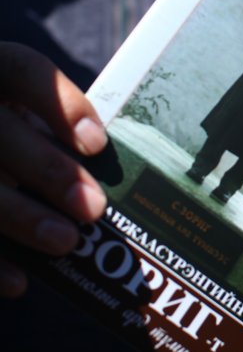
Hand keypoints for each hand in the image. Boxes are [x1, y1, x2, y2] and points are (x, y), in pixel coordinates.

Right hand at [0, 43, 107, 297]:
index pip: (22, 70)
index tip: (98, 146)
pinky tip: (18, 281)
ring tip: (66, 242)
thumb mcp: (25, 113)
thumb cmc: (11, 127)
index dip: (60, 106)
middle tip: (94, 208)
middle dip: (48, 171)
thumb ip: (58, 128)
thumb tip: (123, 171)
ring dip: (19, 217)